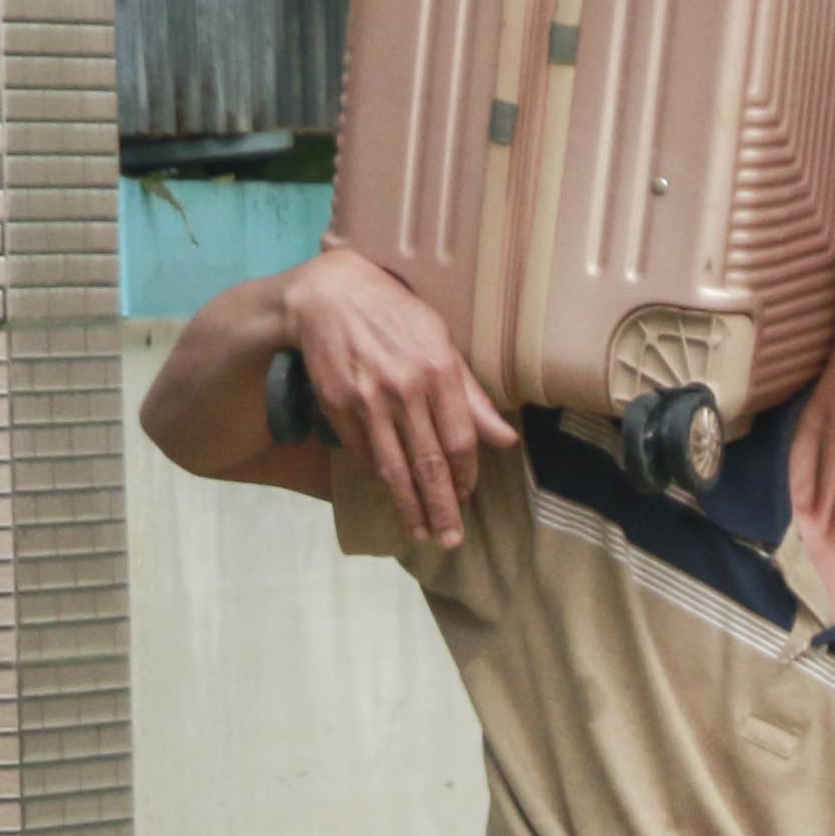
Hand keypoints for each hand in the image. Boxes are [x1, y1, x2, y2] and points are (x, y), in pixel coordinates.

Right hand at [285, 241, 515, 548]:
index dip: (465, 476)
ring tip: (420, 532)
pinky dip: (379, 477)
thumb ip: (471, 395)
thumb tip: (505, 438)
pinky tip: (391, 494)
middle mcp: (405, 389)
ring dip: (409, 506)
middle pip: (429, 463)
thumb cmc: (395, 315)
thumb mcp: (440, 341)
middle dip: (441, 507)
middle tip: (450, 539)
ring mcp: (368, 401)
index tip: (466, 497)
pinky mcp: (338, 407)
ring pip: (394, 467)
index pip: (460, 440)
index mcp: (438, 370)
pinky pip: (364, 453)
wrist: (329, 296)